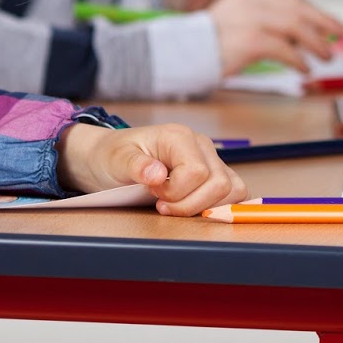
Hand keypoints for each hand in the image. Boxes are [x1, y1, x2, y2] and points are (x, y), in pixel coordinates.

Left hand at [57, 122, 245, 215]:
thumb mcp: (116, 159)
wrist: (109, 156)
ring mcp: (210, 158)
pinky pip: (233, 191)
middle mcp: (201, 145)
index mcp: (179, 136)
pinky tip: (192, 205)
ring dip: (205, 205)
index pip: (197, 172)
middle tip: (162, 203)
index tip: (153, 192)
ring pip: (232, 189)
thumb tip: (158, 174)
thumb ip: (136, 165)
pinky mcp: (213, 173)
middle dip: (190, 204)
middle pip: (220, 183)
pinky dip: (217, 204)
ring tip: (176, 204)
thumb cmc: (112, 155)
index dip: (176, 192)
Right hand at [211, 0, 342, 74]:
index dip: (312, 9)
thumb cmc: (209, 44)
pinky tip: (305, 68)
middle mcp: (250, 1)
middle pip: (296, 8)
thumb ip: (263, 18)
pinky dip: (299, 59)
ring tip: (327, 56)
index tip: (328, 22)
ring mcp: (250, 19)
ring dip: (316, 42)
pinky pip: (284, 49)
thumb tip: (301, 30)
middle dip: (323, 22)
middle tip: (341, 35)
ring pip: (295, 26)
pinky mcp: (249, 41)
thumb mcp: (236, 20)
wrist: (180, 53)